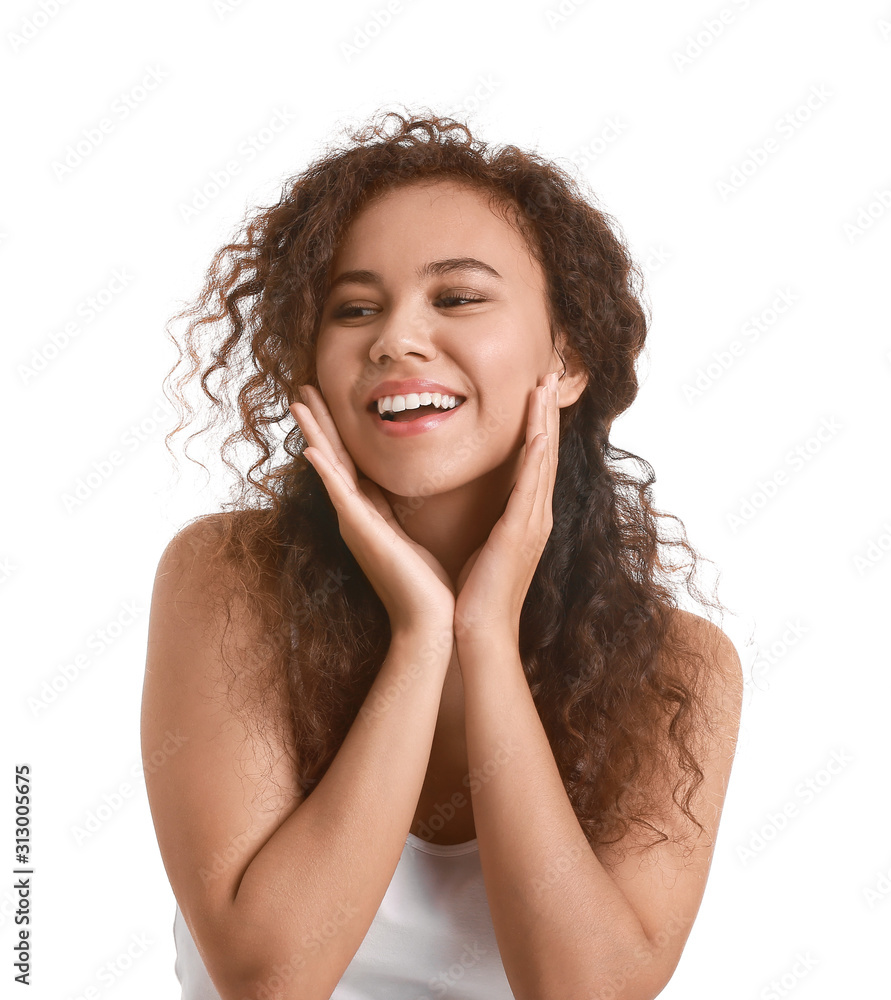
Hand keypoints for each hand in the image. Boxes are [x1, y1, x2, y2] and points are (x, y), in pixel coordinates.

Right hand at [290, 385, 455, 635]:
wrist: (429, 622)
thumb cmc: (427, 585)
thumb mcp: (411, 536)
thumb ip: (398, 514)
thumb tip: (403, 491)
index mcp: (369, 514)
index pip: (348, 463)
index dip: (335, 431)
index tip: (324, 400)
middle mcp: (355, 516)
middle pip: (333, 458)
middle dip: (319, 422)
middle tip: (302, 388)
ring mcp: (355, 524)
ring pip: (331, 468)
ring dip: (314, 435)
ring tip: (299, 403)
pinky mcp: (364, 534)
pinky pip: (342, 497)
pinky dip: (326, 473)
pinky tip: (312, 451)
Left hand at [454, 370, 559, 644]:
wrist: (477, 632)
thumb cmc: (474, 593)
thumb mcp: (482, 546)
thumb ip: (487, 521)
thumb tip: (473, 502)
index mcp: (525, 517)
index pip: (533, 460)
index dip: (536, 424)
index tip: (534, 391)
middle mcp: (536, 515)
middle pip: (544, 451)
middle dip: (546, 411)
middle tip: (548, 373)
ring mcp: (533, 523)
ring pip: (542, 460)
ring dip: (544, 421)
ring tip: (545, 385)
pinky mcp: (521, 532)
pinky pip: (531, 486)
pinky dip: (536, 456)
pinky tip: (538, 431)